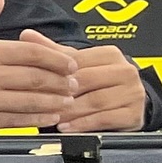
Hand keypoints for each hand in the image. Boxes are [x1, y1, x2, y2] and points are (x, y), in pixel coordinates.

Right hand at [0, 0, 78, 132]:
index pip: (30, 52)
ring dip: (56, 100)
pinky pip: (20, 120)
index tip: (70, 62)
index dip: (55, 57)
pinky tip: (52, 115)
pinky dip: (40, 118)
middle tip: (75, 81)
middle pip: (36, 77)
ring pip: (32, 100)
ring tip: (69, 98)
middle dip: (62, 80)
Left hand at [20, 32, 146, 131]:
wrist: (125, 101)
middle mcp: (125, 71)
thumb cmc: (97, 80)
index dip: (57, 73)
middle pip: (88, 81)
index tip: (38, 81)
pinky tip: (68, 127)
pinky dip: (84, 124)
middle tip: (44, 101)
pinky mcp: (134, 114)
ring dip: (72, 111)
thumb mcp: (77, 63)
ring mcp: (133, 93)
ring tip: (53, 116)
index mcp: (110, 54)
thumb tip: (27, 35)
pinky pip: (107, 119)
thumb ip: (53, 51)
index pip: (79, 62)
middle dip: (64, 93)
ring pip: (97, 101)